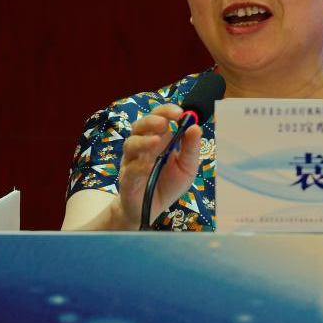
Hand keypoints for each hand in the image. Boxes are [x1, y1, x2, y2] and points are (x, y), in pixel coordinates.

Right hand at [116, 103, 201, 228]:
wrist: (149, 211)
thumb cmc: (168, 185)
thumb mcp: (187, 168)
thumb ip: (191, 149)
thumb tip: (195, 127)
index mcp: (159, 139)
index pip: (158, 117)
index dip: (166, 111)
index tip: (179, 112)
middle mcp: (142, 147)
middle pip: (140, 126)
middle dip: (151, 121)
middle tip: (164, 123)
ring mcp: (132, 162)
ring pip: (130, 145)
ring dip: (143, 141)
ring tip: (156, 142)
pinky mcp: (127, 180)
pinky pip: (129, 170)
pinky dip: (139, 167)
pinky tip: (149, 166)